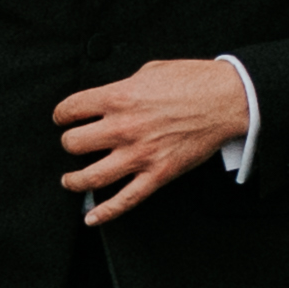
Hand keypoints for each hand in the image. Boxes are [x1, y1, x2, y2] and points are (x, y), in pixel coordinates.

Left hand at [54, 58, 253, 224]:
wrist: (226, 100)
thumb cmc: (194, 82)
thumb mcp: (150, 71)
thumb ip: (124, 86)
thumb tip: (111, 96)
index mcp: (119, 98)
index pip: (71, 110)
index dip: (62, 115)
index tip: (64, 119)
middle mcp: (124, 128)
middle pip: (73, 144)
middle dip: (69, 143)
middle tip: (74, 144)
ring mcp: (140, 154)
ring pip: (91, 176)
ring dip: (74, 180)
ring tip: (71, 180)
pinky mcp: (158, 174)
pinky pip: (125, 199)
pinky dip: (105, 212)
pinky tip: (92, 216)